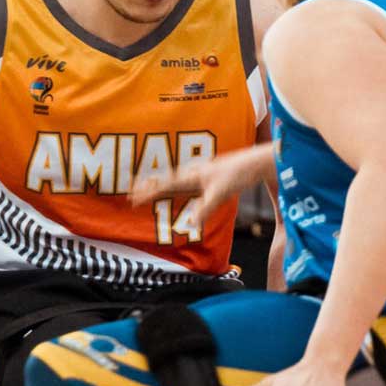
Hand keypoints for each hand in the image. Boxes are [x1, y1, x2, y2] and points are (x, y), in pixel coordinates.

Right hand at [128, 145, 264, 213]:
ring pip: (175, 179)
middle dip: (148, 187)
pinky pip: (187, 180)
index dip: (148, 193)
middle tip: (130, 192)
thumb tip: (190, 224)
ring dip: (160, 184)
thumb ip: (205, 209)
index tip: (131, 199)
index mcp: (192, 176)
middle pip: (165, 180)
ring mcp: (202, 173)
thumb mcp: (221, 194)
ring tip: (147, 188)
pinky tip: (180, 186)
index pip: (164, 186)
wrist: (256, 161)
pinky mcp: (211, 175)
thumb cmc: (238, 175)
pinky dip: (176, 184)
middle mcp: (194, 172)